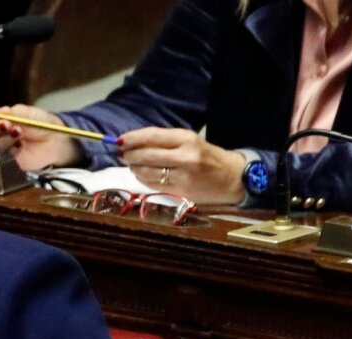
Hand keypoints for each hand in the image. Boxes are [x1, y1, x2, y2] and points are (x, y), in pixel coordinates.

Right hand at [0, 104, 81, 170]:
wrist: (56, 141)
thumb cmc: (41, 123)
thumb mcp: (28, 113)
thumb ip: (13, 113)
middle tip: (7, 123)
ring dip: (3, 138)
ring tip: (18, 132)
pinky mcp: (5, 160)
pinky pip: (0, 156)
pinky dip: (10, 148)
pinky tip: (20, 145)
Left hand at [117, 127, 246, 204]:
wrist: (233, 178)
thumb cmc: (208, 157)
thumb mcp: (190, 142)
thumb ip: (164, 142)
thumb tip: (132, 143)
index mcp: (187, 138)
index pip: (152, 136)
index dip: (132, 138)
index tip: (118, 140)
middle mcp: (185, 156)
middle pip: (146, 155)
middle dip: (129, 155)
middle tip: (121, 154)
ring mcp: (182, 175)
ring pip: (147, 171)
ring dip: (134, 168)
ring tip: (131, 164)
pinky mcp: (180, 191)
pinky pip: (153, 184)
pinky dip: (143, 179)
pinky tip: (141, 175)